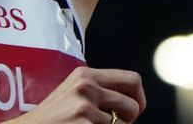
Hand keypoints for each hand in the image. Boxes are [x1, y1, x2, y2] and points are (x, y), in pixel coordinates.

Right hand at [6, 66, 145, 122]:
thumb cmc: (54, 116)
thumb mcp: (74, 92)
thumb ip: (100, 90)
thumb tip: (134, 102)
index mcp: (86, 74)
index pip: (132, 79)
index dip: (139, 98)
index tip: (134, 110)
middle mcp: (86, 86)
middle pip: (133, 104)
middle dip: (131, 119)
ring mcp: (85, 106)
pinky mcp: (85, 123)